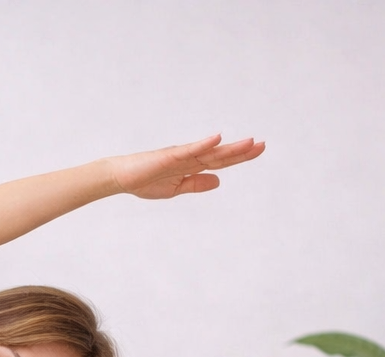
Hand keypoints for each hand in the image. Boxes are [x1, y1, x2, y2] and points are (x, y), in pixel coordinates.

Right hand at [104, 134, 264, 199]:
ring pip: (210, 151)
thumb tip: (219, 182)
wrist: (121, 179)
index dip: (240, 156)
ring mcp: (181, 155)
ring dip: (230, 147)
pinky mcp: (169, 155)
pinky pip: (190, 149)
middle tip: (262, 144)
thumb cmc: (144, 182)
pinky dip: (203, 144)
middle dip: (242, 151)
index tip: (259, 149)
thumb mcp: (175, 189)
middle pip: (221, 155)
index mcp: (192, 167)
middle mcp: (190, 158)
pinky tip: (217, 138)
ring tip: (250, 142)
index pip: (221, 162)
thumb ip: (196, 184)